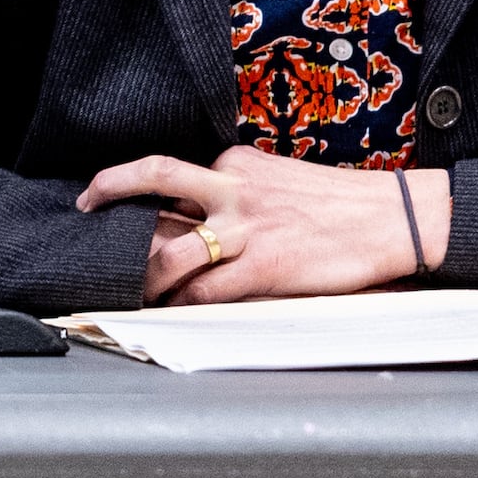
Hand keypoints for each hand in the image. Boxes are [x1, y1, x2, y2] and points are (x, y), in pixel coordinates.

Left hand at [80, 146, 449, 305]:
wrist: (392, 218)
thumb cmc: (336, 203)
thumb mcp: (275, 179)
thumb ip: (232, 191)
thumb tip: (189, 211)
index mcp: (235, 165)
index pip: (169, 173)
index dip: (130, 186)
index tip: (101, 194)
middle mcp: (233, 190)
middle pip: (154, 181)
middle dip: (109, 193)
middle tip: (85, 210)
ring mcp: (247, 231)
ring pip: (171, 250)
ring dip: (144, 274)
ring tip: (132, 287)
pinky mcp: (264, 269)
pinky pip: (206, 292)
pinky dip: (183, 304)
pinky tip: (174, 311)